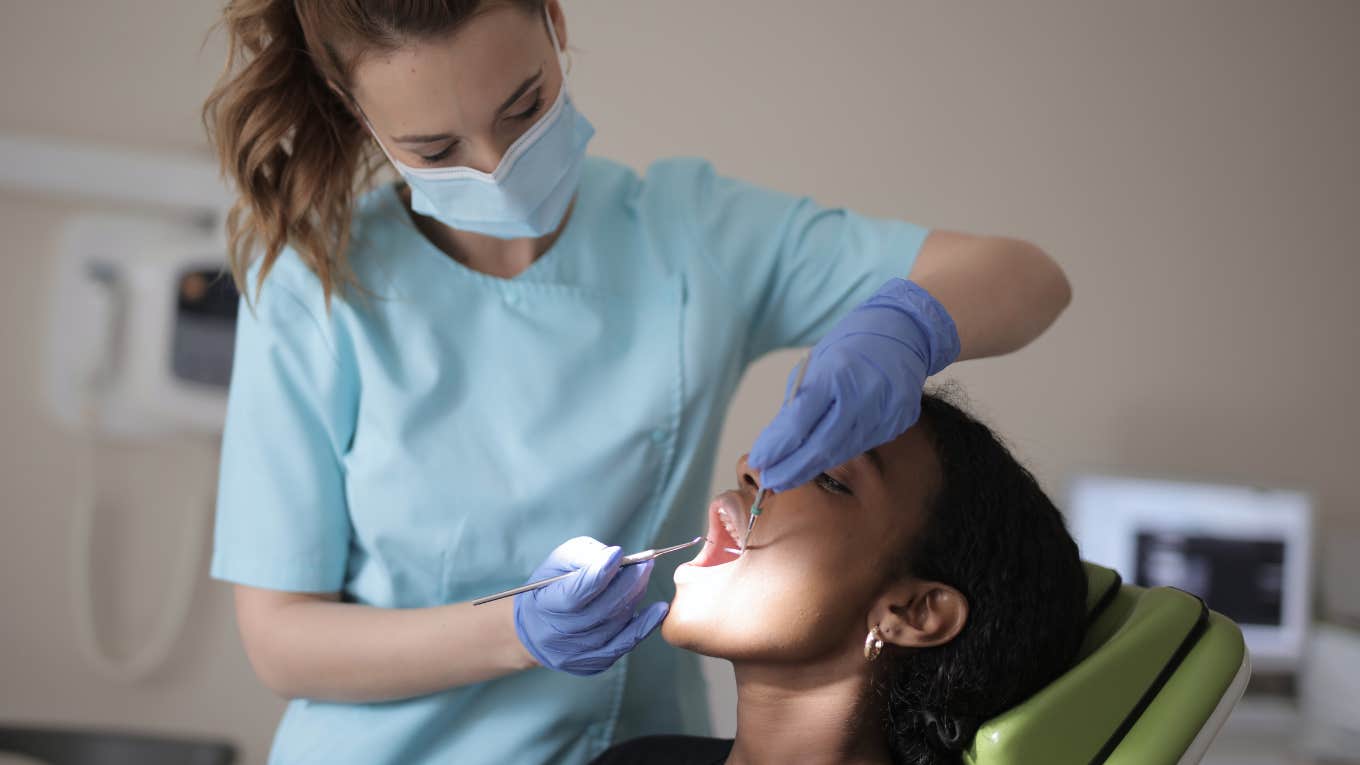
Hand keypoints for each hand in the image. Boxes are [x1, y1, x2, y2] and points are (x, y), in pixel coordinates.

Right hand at [513, 536, 667, 675]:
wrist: (537, 628)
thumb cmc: (551, 586)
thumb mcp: (559, 564)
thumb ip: (585, 556)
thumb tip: (617, 557)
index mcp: (545, 606)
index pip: (575, 593)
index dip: (599, 573)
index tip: (618, 554)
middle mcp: (558, 635)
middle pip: (602, 609)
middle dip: (628, 582)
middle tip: (645, 563)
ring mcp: (577, 654)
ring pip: (616, 624)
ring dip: (635, 597)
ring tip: (643, 576)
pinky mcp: (593, 663)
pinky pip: (625, 644)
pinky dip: (645, 626)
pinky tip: (659, 609)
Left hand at [749, 278, 959, 491]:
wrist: (906, 330)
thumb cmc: (852, 344)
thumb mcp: (817, 364)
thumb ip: (799, 402)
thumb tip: (777, 442)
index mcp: (836, 373)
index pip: (800, 421)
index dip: (777, 446)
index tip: (758, 462)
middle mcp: (864, 395)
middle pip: (822, 446)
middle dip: (792, 468)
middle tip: (770, 482)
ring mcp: (886, 411)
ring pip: (842, 450)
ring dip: (812, 467)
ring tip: (787, 476)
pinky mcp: (899, 421)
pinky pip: (862, 444)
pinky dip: (837, 453)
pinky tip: (820, 460)